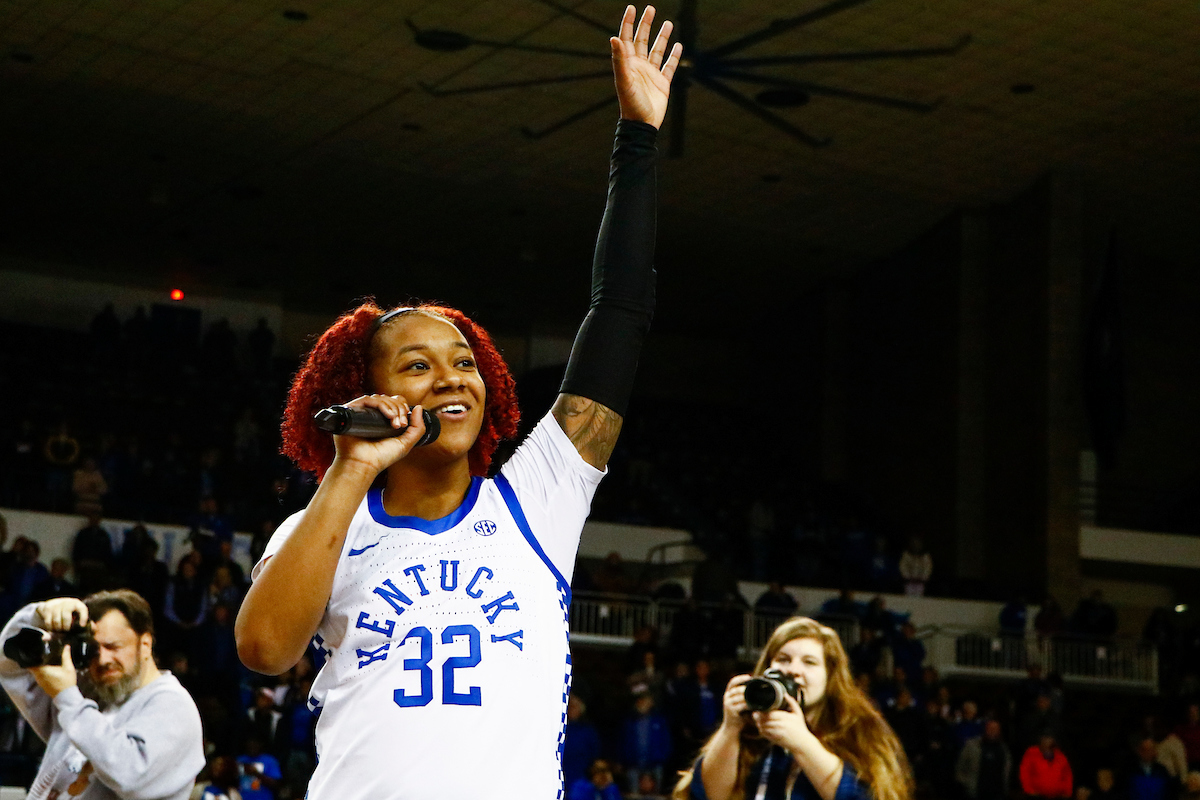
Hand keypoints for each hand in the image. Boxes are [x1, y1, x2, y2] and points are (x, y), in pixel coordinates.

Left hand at [30, 640, 77, 698]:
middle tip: (43, 656)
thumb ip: (66, 656)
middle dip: (37, 661)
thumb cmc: (67, 682)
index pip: (32, 664)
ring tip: (46, 662)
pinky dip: (41, 672)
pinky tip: (49, 670)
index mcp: (44, 670)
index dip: (33, 658)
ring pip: (35, 672)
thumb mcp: (68, 668)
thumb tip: (66, 646)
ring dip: (39, 667)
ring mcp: (39, 681)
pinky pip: (38, 676)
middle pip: (33, 667)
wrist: (66, 695)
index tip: (37, 653)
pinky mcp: (42, 685)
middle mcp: (39, 676)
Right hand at [35, 597, 87, 631]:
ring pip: (56, 621)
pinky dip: (51, 628)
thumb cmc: (70, 613)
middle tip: (66, 631)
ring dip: (58, 629)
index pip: (82, 609)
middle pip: (66, 617)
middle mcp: (68, 603)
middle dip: (66, 627)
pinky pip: (48, 622)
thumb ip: (86, 623)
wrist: (54, 604)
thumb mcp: (78, 615)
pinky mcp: (48, 608)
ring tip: (60, 630)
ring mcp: (57, 605)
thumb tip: (93, 629)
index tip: (82, 625)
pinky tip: (53, 629)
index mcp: (78, 604)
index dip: (83, 617)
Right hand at [330, 394, 429, 475]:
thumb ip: (418, 428)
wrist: (364, 465)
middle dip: (399, 409)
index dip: (402, 407)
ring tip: (394, 424)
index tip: (405, 422)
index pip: (395, 402)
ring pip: (380, 398)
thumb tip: (419, 407)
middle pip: (389, 398)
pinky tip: (388, 416)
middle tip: (400, 425)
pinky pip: (367, 399)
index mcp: (383, 419)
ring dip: (392, 408)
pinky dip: (381, 405)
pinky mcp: (352, 411)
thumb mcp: (406, 443)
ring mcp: (362, 412)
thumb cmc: (382, 457)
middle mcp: (372, 414)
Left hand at [611, 5, 683, 127]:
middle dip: (646, 24)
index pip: (627, 38)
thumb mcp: (624, 80)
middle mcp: (638, 66)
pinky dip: (674, 56)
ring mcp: (651, 74)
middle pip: (642, 40)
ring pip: (657, 50)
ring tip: (668, 23)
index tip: (632, 8)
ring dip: (662, 37)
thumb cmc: (630, 104)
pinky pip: (669, 67)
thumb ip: (619, 59)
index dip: (629, 23)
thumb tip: (614, 37)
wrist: (642, 125)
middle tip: (650, 9)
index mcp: (628, 64)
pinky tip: (678, 46)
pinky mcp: (662, 83)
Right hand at [719, 674, 751, 730]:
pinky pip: (742, 705)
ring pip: (740, 697)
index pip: (732, 682)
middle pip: (737, 689)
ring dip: (749, 696)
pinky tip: (754, 705)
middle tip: (756, 688)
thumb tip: (755, 688)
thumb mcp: (738, 703)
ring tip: (757, 696)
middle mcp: (726, 697)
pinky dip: (749, 704)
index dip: (740, 678)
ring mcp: (728, 704)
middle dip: (746, 688)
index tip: (749, 676)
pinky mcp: (732, 711)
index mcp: (728, 694)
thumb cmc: (738, 715)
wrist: (730, 728)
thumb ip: (743, 696)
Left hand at [752, 693, 813, 753]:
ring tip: (757, 720)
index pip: (770, 713)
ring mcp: (778, 733)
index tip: (759, 709)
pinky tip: (761, 728)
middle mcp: (781, 725)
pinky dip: (762, 731)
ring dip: (759, 724)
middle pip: (765, 720)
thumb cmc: (800, 728)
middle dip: (758, 717)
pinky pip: (765, 734)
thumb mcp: (798, 714)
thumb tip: (785, 694)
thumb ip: (792, 703)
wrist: (803, 744)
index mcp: (786, 717)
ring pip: (764, 727)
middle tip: (755, 714)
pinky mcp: (776, 739)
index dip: (763, 711)